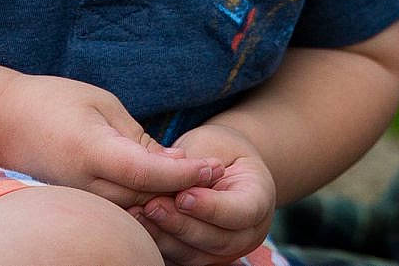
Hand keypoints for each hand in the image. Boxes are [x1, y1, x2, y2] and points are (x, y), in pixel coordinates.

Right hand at [0, 73, 220, 208]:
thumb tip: (172, 162)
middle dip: (185, 189)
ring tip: (200, 184)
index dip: (185, 173)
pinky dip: (144, 203)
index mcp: (91, 151)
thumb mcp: (101, 103)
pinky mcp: (77, 204)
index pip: (148, 172)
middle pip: (147, 197)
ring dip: (167, 200)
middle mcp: (84, 183)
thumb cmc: (52, 100)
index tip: (214, 166)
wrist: (0, 120)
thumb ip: (136, 137)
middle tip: (219, 175)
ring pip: (135, 210)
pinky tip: (164, 191)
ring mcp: (78, 199)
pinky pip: (119, 211)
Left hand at [136, 123, 275, 264]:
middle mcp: (249, 232)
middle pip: (218, 240)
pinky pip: (180, 258)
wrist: (221, 165)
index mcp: (260, 199)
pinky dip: (159, 244)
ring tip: (138, 215)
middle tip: (152, 206)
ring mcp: (227, 250)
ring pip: (196, 255)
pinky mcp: (203, 256)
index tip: (182, 196)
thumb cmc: (218, 149)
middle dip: (182, 224)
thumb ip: (197, 164)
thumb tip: (171, 176)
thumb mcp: (213, 144)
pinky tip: (138, 226)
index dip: (211, 207)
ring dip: (165, 237)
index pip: (241, 212)